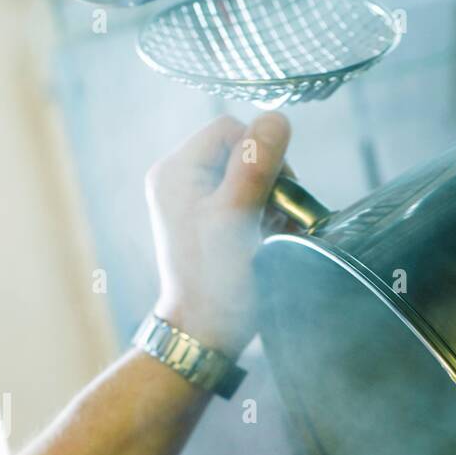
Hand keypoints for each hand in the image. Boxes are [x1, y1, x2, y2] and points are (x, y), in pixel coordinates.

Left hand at [145, 112, 294, 357]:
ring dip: (271, 200)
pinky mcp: (207, 223)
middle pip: (240, 150)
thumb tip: (276, 119)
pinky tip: (271, 238)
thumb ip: (255, 166)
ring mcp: (191, 202)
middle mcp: (178, 180)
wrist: (204, 335)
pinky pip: (243, 200)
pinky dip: (264, 215)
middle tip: (280, 216)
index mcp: (175, 171)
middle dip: (269, 180)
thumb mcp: (236, 219)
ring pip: (246, 176)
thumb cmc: (216, 285)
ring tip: (277, 232)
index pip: (230, 129)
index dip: (263, 154)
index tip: (277, 194)